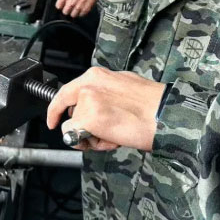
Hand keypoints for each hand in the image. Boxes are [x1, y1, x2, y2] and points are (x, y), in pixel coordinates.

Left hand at [46, 67, 164, 151]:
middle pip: (70, 110)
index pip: (67, 91)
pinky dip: (88, 144)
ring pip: (73, 125)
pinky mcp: (88, 118)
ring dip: (90, 135)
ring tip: (114, 133)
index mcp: (97, 75)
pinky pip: (74, 137)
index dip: (58, 107)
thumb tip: (96, 104)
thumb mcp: (124, 86)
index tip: (54, 118)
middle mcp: (88, 84)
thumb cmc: (153, 105)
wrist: (166, 115)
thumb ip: (105, 92)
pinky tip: (110, 139)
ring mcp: (87, 100)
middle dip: (84, 124)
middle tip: (107, 131)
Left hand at [56, 0, 98, 17]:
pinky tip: (82, 7)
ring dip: (74, 12)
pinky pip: (81, 15)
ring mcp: (78, 7)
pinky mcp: (86, 9)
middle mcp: (71, 2)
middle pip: (65, 12)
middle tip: (70, 6)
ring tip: (77, 6)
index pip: (58, 6)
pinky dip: (81, 12)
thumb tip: (62, 0)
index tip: (62, 4)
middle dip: (67, 10)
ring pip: (73, 15)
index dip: (61, 5)